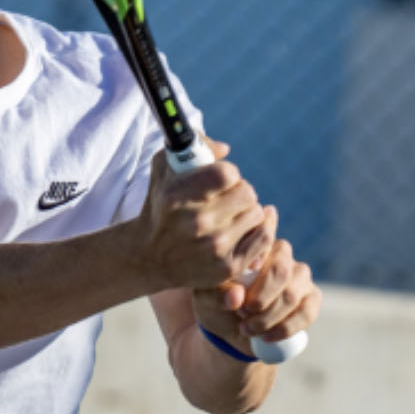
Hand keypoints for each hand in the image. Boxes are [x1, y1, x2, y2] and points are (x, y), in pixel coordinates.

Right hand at [134, 141, 271, 292]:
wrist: (150, 257)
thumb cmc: (161, 206)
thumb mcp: (164, 170)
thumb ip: (193, 146)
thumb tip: (225, 149)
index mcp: (178, 196)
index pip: (228, 174)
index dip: (228, 173)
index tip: (221, 179)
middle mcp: (197, 223)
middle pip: (247, 193)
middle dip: (239, 191)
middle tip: (227, 198)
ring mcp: (214, 247)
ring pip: (257, 213)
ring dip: (246, 212)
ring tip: (229, 216)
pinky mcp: (228, 267)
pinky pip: (264, 237)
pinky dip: (257, 230)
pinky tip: (242, 229)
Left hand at [192, 206, 319, 351]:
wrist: (231, 331)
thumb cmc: (217, 304)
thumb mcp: (206, 299)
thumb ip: (217, 294)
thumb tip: (237, 297)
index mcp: (255, 244)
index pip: (264, 234)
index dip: (258, 254)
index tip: (244, 275)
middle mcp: (281, 253)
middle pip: (281, 268)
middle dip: (262, 296)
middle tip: (243, 311)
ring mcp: (300, 274)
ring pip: (293, 293)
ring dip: (270, 316)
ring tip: (248, 328)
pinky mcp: (311, 297)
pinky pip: (307, 311)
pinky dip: (286, 327)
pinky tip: (267, 336)